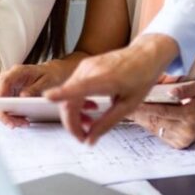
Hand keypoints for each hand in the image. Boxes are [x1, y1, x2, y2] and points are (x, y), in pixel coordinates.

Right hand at [0, 62, 69, 127]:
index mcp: (16, 72)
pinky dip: (11, 116)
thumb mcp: (47, 81)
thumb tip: (22, 96)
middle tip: (16, 124)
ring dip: (8, 117)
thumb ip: (34, 88)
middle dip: (3, 113)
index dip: (1, 97)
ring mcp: (7, 88)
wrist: (52, 73)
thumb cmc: (50, 75)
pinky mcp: (8, 95)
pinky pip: (4, 108)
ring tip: (23, 123)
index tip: (4, 111)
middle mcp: (7, 79)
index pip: (3, 83)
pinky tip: (22, 120)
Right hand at [44, 33, 179, 143]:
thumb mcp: (128, 105)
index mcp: (103, 79)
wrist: (146, 54)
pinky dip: (77, 102)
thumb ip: (107, 123)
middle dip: (71, 123)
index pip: (77, 87)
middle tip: (83, 137)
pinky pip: (74, 87)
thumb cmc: (141, 76)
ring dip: (74, 114)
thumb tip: (90, 139)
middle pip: (68, 99)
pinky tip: (90, 109)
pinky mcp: (85, 67)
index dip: (61, 93)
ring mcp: (85, 67)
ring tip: (88, 125)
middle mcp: (90, 70)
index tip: (48, 98)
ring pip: (68, 95)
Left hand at [130, 83, 194, 148]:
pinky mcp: (179, 145)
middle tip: (124, 106)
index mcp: (192, 114)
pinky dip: (150, 126)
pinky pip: (160, 134)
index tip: (132, 103)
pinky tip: (142, 118)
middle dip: (139, 114)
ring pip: (155, 129)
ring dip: (142, 120)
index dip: (146, 108)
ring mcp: (182, 139)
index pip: (163, 111)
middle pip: (156, 121)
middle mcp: (187, 130)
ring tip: (130, 111)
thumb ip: (184, 89)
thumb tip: (171, 92)